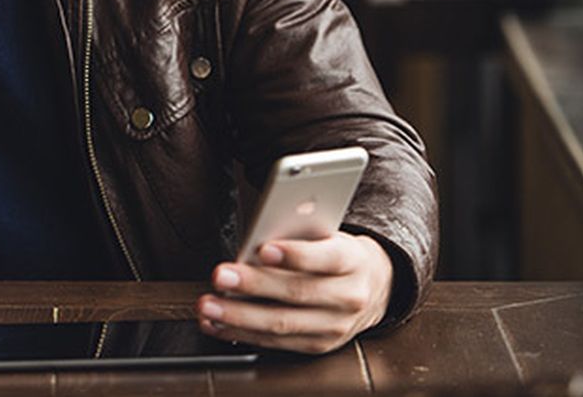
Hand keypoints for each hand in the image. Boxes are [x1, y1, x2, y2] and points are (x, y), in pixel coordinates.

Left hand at [196, 232, 392, 353]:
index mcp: (352, 261)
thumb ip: (298, 237)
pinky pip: (276, 342)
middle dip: (254, 285)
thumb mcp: (327, 236)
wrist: (372, 287)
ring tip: (209, 305)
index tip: (264, 249)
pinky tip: (217, 324)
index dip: (295, 255)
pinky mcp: (318, 345)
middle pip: (298, 293)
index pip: (326, 258)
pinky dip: (241, 334)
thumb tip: (254, 244)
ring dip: (239, 316)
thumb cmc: (338, 255)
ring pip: (282, 323)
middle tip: (221, 275)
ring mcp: (335, 326)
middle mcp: (348, 297)